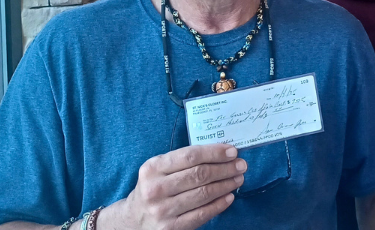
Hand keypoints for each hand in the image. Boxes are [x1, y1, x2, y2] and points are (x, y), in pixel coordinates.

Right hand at [102, 144, 246, 229]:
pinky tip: (229, 197)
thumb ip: (183, 160)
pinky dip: (219, 204)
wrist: (133, 220)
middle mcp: (156, 189)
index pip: (190, 156)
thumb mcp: (158, 170)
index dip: (214, 152)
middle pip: (199, 174)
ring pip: (203, 194)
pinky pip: (202, 214)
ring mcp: (163, 210)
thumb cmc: (153, 188)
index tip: (232, 151)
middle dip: (225, 168)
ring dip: (226, 185)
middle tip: (241, 165)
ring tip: (238, 179)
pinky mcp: (171, 228)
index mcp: (153, 168)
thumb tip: (221, 153)